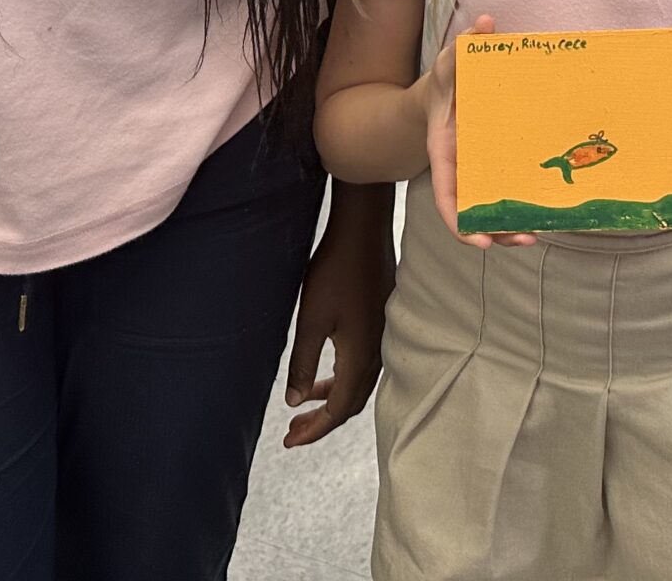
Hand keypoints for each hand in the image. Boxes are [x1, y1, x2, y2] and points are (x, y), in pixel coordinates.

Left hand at [283, 183, 394, 448]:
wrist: (363, 230)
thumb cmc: (334, 271)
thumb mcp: (311, 320)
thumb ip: (303, 363)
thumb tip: (295, 401)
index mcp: (360, 356)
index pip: (340, 409)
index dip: (316, 429)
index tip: (290, 441)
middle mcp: (376, 352)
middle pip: (352, 402)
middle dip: (323, 421)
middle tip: (293, 431)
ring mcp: (382, 337)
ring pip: (358, 384)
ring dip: (331, 399)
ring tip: (303, 405)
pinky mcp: (380, 322)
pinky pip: (363, 366)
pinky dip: (341, 379)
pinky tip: (324, 372)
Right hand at [422, 14, 535, 248]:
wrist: (448, 89)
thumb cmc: (448, 78)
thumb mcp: (451, 60)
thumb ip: (467, 46)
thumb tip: (487, 23)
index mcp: (444, 151)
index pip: (445, 194)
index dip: (458, 221)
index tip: (477, 241)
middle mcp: (460, 168)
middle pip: (472, 211)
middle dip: (494, 232)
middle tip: (524, 238)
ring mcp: (478, 172)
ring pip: (490, 210)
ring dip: (508, 228)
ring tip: (535, 236)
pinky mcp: (496, 167)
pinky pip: (505, 193)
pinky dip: (519, 208)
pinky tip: (542, 214)